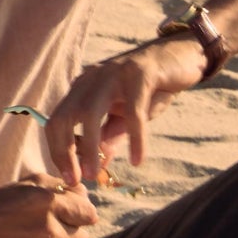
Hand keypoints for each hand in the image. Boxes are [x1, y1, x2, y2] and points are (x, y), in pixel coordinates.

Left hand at [44, 37, 202, 186]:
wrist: (180, 58)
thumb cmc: (150, 88)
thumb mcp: (126, 116)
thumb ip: (109, 138)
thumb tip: (96, 167)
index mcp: (83, 87)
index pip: (57, 121)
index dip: (58, 151)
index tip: (69, 177)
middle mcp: (92, 78)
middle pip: (64, 116)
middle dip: (65, 151)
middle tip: (77, 179)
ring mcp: (114, 73)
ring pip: (90, 113)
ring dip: (89, 147)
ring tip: (95, 174)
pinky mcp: (140, 75)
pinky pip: (134, 113)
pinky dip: (134, 139)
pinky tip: (138, 160)